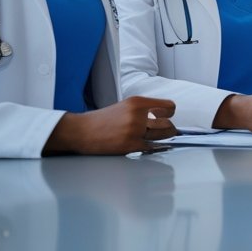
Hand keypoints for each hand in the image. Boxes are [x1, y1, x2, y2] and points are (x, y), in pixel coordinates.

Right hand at [43, 96, 176, 154]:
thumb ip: (143, 110)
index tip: (166, 117)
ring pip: (162, 136)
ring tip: (156, 139)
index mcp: (137, 102)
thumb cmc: (102, 120)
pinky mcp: (129, 145)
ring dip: (162, 139)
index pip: (169, 106)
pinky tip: (145, 146)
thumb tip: (163, 117)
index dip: (170, 114)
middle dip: (169, 130)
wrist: (81, 131)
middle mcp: (137, 115)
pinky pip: (151, 147)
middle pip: (169, 124)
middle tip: (165, 132)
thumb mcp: (125, 106)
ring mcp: (134, 130)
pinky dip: (151, 148)